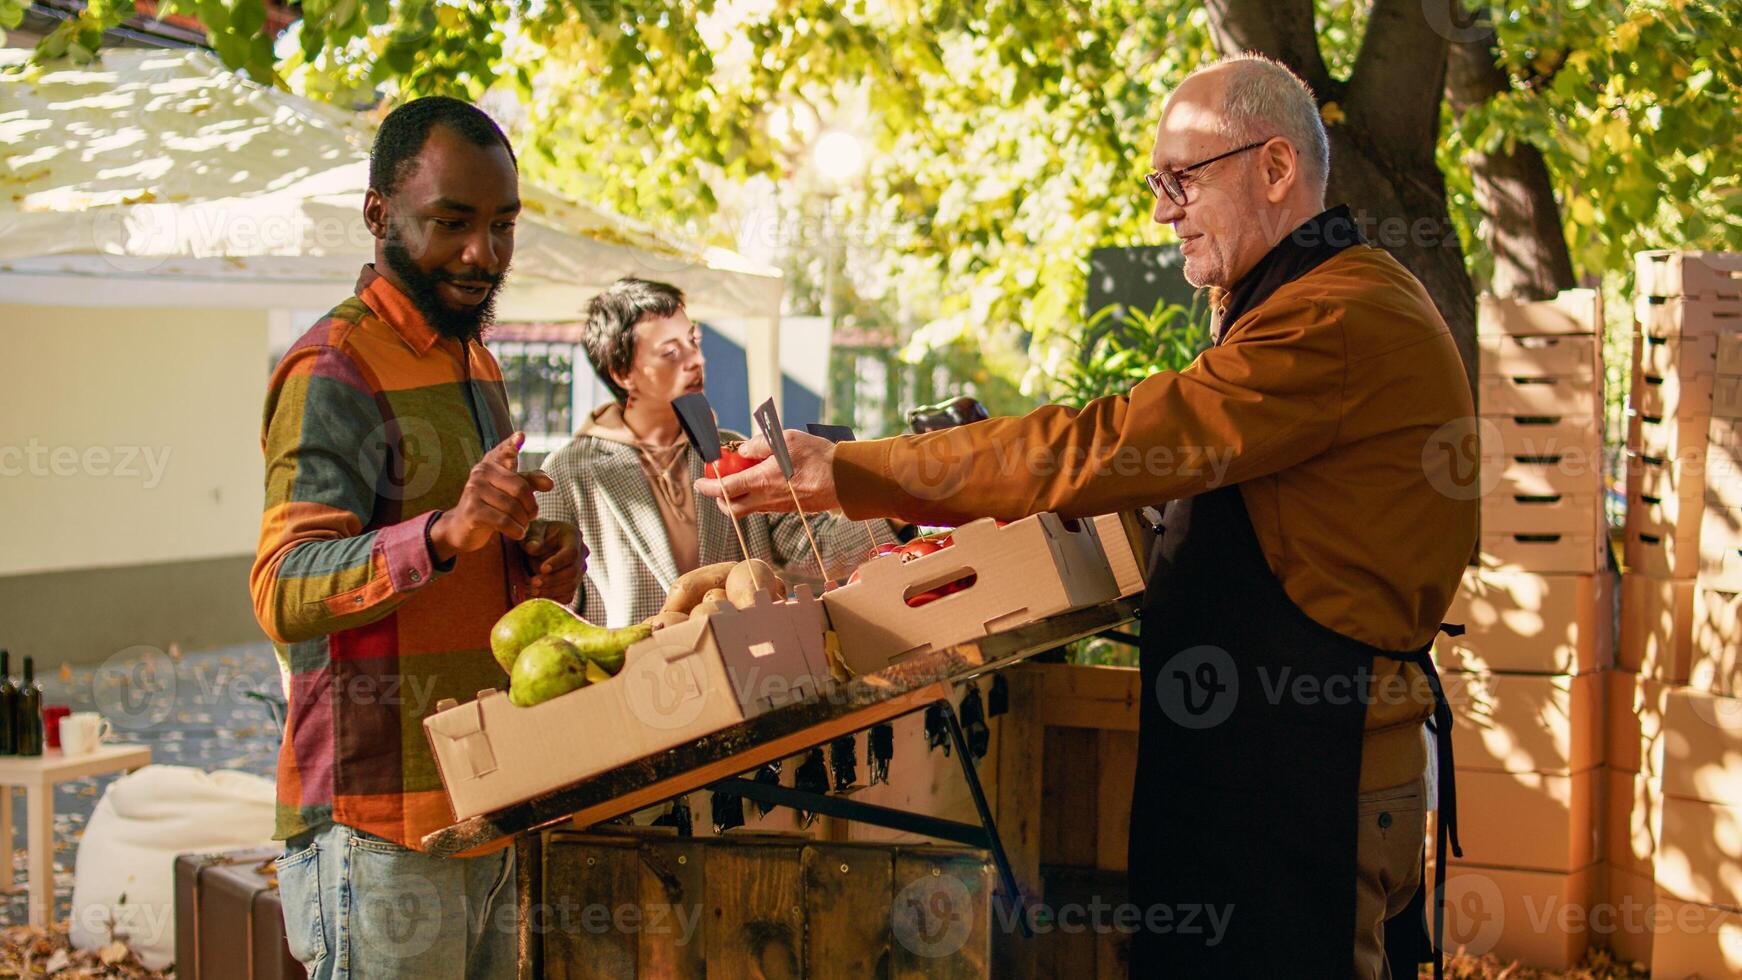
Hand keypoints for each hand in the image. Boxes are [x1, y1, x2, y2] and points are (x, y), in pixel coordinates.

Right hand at [430, 432, 554, 558]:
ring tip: (523, 525)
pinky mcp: (472, 510)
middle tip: (532, 515)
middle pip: (520, 487)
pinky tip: (517, 533)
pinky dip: (516, 530)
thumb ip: (531, 482)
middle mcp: (481, 472)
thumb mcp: (511, 491)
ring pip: (513, 507)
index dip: (512, 445)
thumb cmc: (492, 505)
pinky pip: (503, 520)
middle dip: (531, 506)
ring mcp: (474, 490)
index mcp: (491, 463)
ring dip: (524, 521)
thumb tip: (550, 483)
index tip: (521, 436)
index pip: (504, 451)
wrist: (463, 527)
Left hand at [521, 520, 584, 600]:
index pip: (571, 552)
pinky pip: (567, 596)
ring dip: (551, 591)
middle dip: (552, 579)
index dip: (558, 562)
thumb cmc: (533, 535)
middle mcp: (581, 553)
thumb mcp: (531, 531)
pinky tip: (537, 598)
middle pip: (573, 572)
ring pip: (571, 586)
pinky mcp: (573, 583)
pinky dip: (553, 599)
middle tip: (533, 583)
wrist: (537, 544)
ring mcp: (579, 570)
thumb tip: (533, 549)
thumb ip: (531, 539)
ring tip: (532, 591)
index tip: (542, 569)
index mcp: (573, 535)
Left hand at [695, 429, 839, 517]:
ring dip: (737, 499)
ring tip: (738, 481)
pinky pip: (765, 507)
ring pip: (749, 509)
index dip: (709, 487)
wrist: (845, 479)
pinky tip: (761, 483)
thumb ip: (760, 444)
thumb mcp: (786, 439)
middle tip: (716, 487)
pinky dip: (755, 498)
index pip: (726, 489)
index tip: (699, 482)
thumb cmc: (817, 456)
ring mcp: (779, 506)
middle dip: (719, 500)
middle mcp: (767, 498)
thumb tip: (742, 450)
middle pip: (732, 509)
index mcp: (762, 481)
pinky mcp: (790, 509)